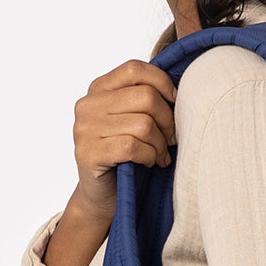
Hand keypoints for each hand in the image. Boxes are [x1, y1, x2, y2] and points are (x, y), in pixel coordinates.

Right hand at [70, 60, 178, 220]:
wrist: (102, 196)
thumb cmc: (125, 155)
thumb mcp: (134, 119)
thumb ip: (145, 98)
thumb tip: (180, 89)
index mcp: (98, 89)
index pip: (135, 69)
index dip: (162, 83)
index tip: (175, 102)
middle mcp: (87, 105)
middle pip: (145, 97)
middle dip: (167, 120)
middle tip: (171, 139)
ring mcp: (84, 129)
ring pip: (143, 124)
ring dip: (160, 143)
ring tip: (160, 154)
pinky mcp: (88, 154)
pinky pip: (133, 147)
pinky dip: (149, 156)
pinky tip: (150, 162)